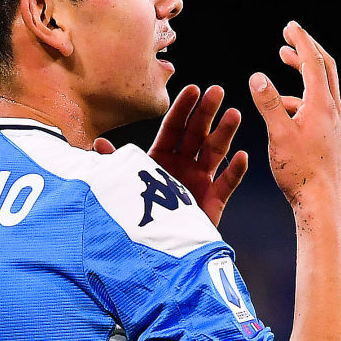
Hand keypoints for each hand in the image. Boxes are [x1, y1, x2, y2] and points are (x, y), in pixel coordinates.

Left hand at [91, 83, 247, 226]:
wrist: (153, 251)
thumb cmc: (135, 215)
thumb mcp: (122, 186)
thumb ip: (115, 165)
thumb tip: (98, 144)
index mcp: (161, 159)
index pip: (173, 128)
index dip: (183, 109)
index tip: (193, 88)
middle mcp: (182, 166)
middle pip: (196, 134)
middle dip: (207, 112)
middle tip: (217, 91)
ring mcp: (199, 182)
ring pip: (214, 153)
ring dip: (225, 133)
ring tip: (234, 114)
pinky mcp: (212, 201)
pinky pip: (226, 184)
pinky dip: (234, 171)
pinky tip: (241, 156)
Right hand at [249, 22, 340, 213]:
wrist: (321, 202)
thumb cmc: (300, 171)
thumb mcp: (279, 134)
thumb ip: (269, 104)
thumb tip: (257, 77)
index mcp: (321, 105)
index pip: (313, 62)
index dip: (301, 41)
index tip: (290, 27)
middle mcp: (332, 111)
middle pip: (324, 69)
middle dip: (306, 51)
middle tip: (289, 39)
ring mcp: (334, 124)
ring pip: (321, 88)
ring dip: (303, 73)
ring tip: (283, 66)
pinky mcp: (331, 137)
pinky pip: (318, 106)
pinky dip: (301, 97)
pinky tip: (284, 109)